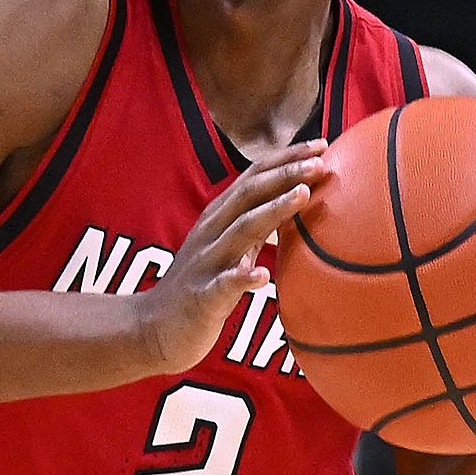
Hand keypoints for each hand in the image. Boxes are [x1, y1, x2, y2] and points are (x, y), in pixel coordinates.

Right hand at [135, 140, 330, 374]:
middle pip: (249, 193)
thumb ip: (258, 226)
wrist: (154, 329)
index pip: (254, 177)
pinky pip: (223, 285)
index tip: (321, 145)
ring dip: (273, 210)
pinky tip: (262, 276)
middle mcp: (211, 232)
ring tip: (303, 195)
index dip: (286, 158)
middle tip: (321, 161)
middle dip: (286, 174)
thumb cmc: (202, 286)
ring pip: (240, 230)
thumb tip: (298, 203)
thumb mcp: (231, 248)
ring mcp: (205, 264)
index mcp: (219, 217)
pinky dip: (242, 278)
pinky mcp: (202, 297)